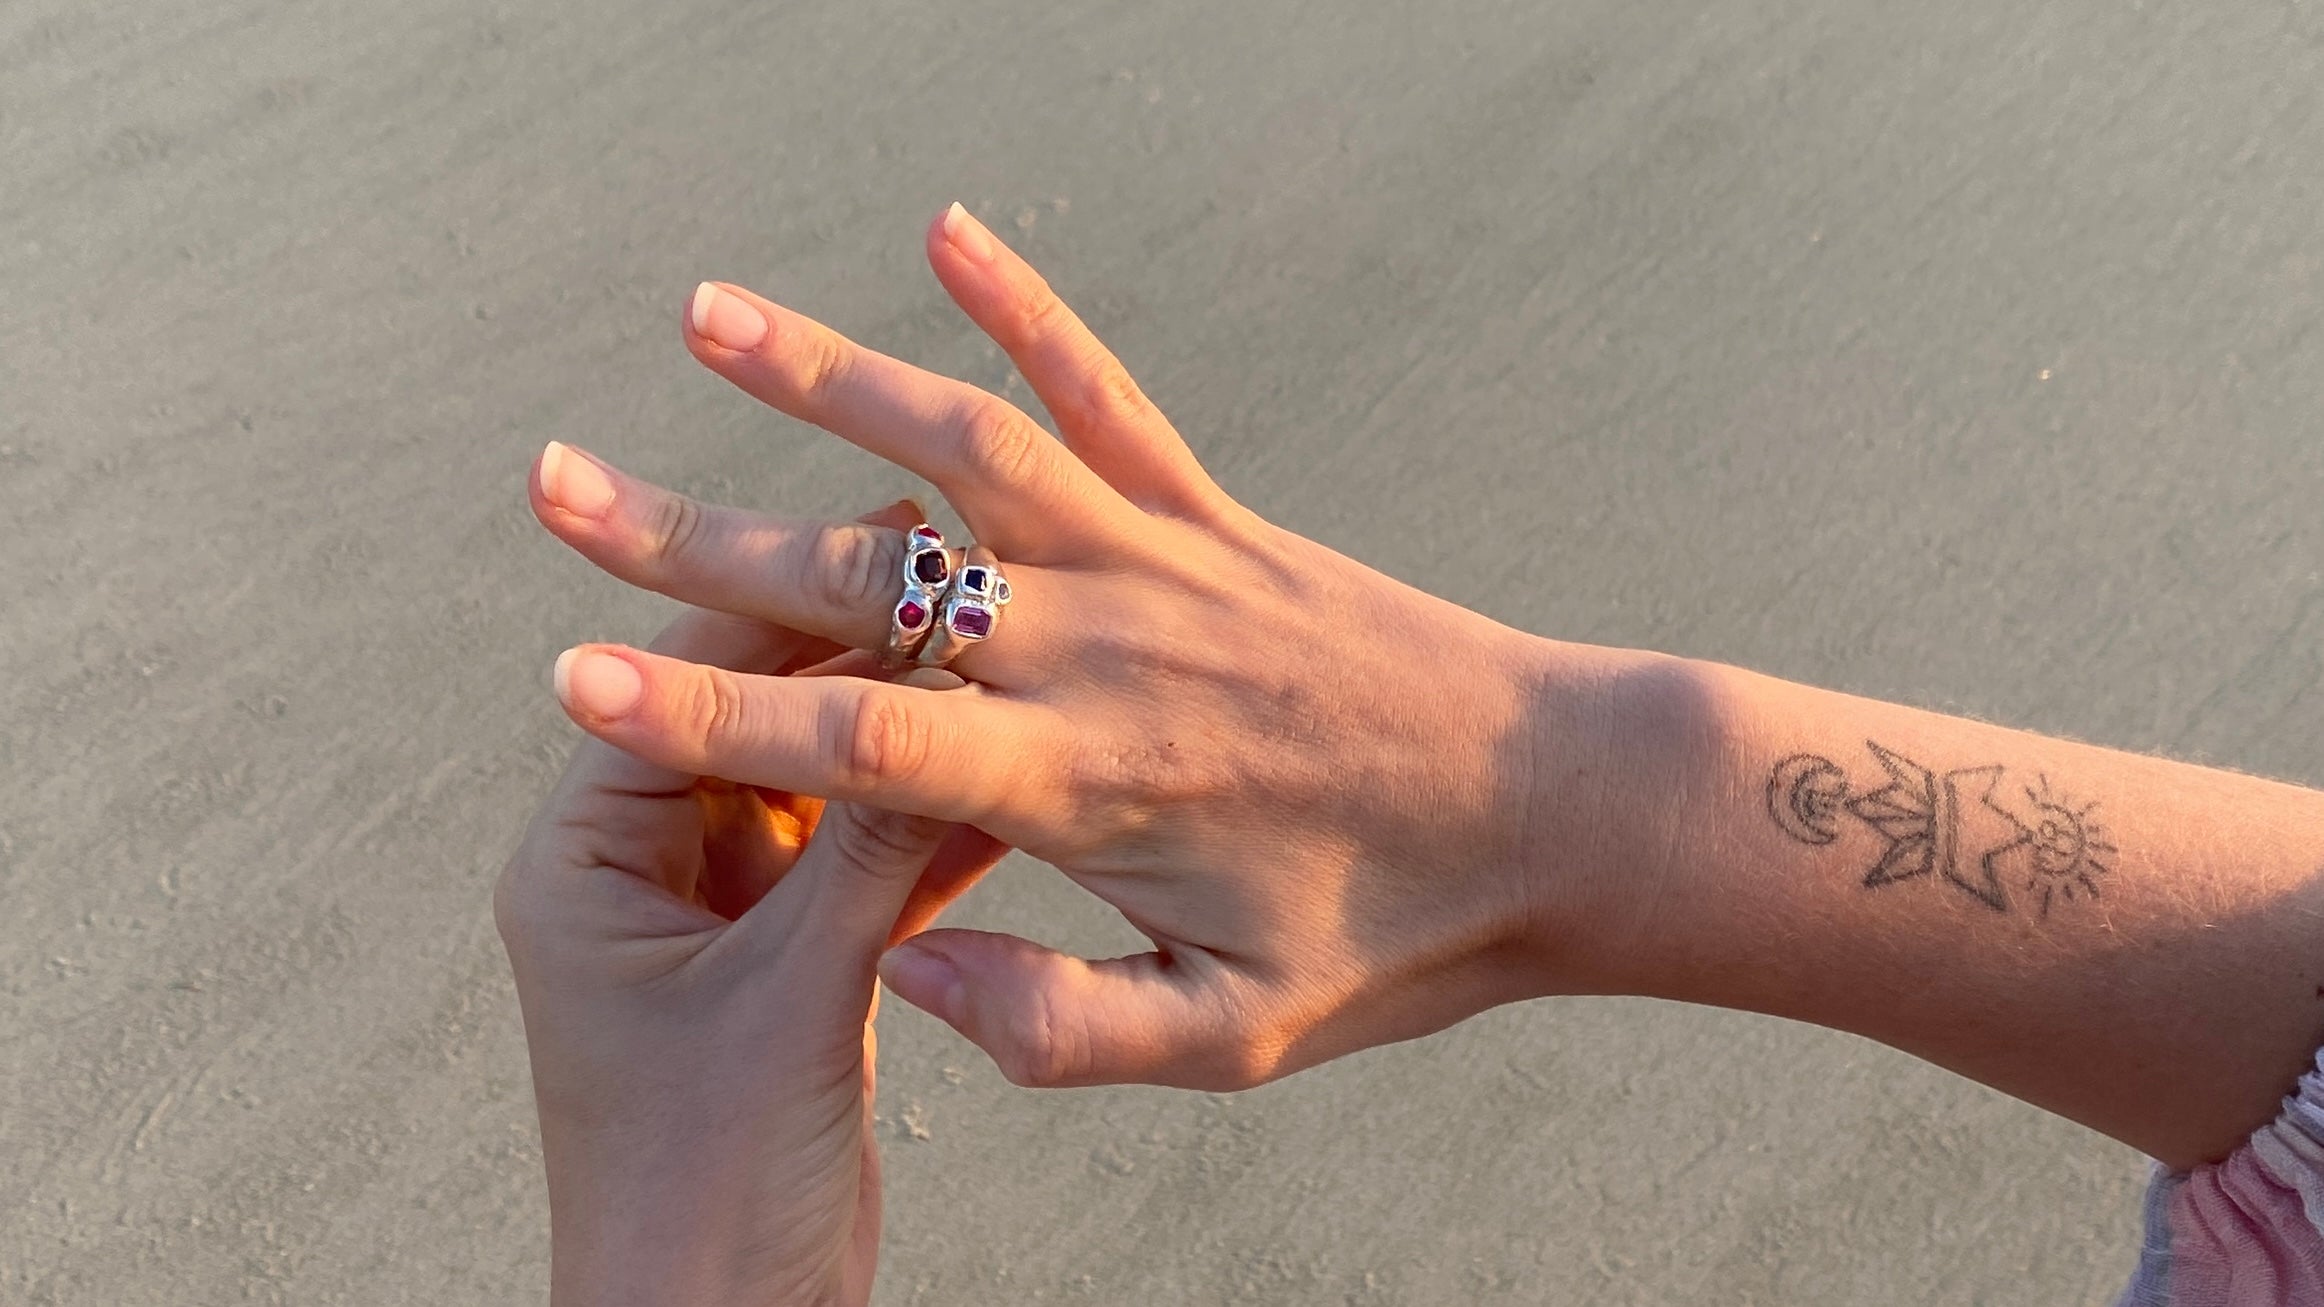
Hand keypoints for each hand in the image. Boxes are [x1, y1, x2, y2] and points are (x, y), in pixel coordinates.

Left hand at [495, 581, 1004, 1306]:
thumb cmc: (701, 1197)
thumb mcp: (794, 1002)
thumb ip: (871, 855)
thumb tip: (949, 714)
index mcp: (589, 864)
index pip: (684, 688)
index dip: (788, 608)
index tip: (889, 531)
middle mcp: (644, 871)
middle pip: (759, 717)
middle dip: (860, 658)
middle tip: (965, 579)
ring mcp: (721, 913)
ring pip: (824, 785)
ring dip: (907, 738)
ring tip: (1006, 661)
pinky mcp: (789, 960)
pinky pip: (862, 862)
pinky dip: (931, 829)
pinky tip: (1016, 776)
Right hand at [530, 205, 1648, 1090]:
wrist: (1570, 811)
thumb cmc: (1403, 933)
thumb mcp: (1237, 1036)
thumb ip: (1064, 1026)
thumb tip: (912, 978)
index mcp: (1092, 785)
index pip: (865, 741)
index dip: (708, 707)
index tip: (571, 666)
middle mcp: (1110, 649)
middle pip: (871, 582)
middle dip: (697, 535)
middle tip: (555, 482)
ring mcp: (1167, 563)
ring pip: (970, 452)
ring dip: (830, 379)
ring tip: (704, 317)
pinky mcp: (1223, 518)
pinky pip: (1112, 396)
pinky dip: (1028, 313)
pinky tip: (945, 233)